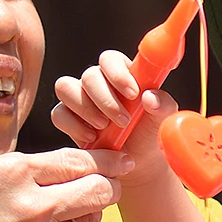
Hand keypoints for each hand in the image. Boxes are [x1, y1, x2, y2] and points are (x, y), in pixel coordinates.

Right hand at [0, 147, 130, 221]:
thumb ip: (22, 173)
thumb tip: (60, 174)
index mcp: (15, 172)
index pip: (81, 162)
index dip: (108, 161)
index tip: (121, 161)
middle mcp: (34, 205)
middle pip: (101, 193)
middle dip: (107, 187)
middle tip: (105, 186)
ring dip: (81, 218)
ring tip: (61, 215)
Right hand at [50, 52, 174, 182]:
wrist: (135, 162)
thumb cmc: (148, 134)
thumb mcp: (161, 120)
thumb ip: (162, 105)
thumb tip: (150, 97)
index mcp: (122, 74)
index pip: (110, 59)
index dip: (117, 73)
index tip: (132, 94)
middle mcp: (98, 82)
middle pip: (89, 75)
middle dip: (105, 99)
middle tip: (123, 120)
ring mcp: (79, 98)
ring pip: (66, 87)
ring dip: (86, 109)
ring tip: (104, 128)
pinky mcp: (67, 117)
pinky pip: (59, 113)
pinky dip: (73, 125)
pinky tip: (92, 138)